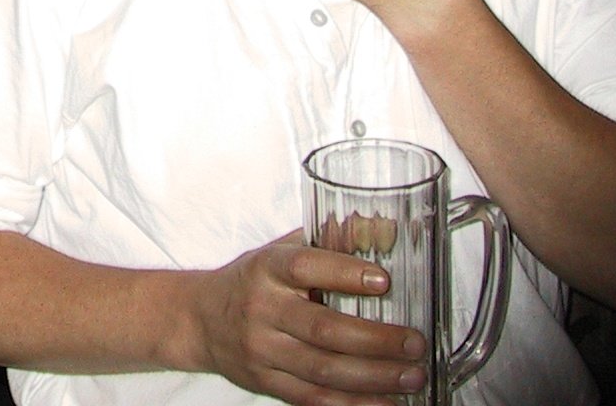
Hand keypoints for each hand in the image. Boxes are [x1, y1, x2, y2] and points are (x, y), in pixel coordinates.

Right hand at [188, 236, 426, 405]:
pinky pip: (314, 398)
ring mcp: (262, 349)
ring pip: (323, 369)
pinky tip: (385, 402)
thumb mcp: (280, 252)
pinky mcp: (266, 382)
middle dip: (375, 339)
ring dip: (374, 377)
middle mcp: (262, 308)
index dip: (345, 273)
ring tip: (411, 376)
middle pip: (323, 328)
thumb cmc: (252, 282)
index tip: (384, 281)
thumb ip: (328, 242)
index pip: (306, 266)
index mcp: (268, 268)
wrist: (200, 320)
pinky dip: (353, 404)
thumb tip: (381, 228)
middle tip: (414, 342)